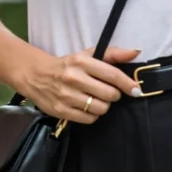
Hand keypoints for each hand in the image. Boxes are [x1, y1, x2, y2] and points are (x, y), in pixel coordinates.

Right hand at [22, 45, 141, 125]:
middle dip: (113, 95)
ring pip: (100, 108)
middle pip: (109, 95)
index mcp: (82, 62)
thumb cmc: (67, 65)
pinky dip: (92, 115)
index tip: (136, 90)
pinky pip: (89, 119)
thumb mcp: (87, 55)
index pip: (112, 74)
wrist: (35, 75)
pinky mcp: (60, 110)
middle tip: (107, 92)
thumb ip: (113, 54)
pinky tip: (86, 107)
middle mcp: (74, 78)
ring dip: (102, 106)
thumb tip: (136, 52)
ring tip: (95, 99)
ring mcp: (66, 96)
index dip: (127, 84)